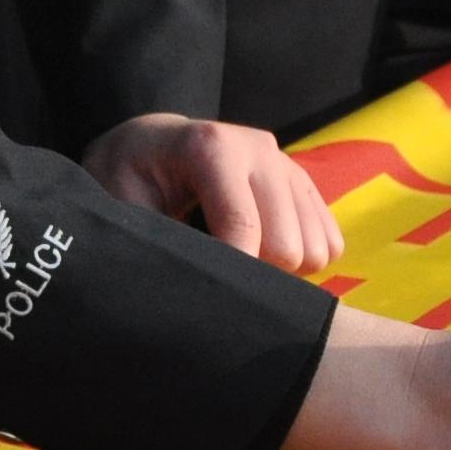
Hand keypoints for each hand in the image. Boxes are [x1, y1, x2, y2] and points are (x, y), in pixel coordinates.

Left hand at [83, 114, 339, 273]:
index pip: (242, 226)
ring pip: (315, 248)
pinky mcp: (303, 182)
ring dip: (282, 274)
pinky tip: (263, 258)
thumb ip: (155, 242)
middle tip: (218, 278)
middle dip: (256, 276)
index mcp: (211, 147)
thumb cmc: (128, 178)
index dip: (234, 276)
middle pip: (287, 246)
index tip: (215, 305)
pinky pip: (329, 241)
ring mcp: (286, 163)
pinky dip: (304, 264)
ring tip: (238, 266)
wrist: (152, 144)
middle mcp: (259, 147)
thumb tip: (188, 291)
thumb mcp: (121, 206)